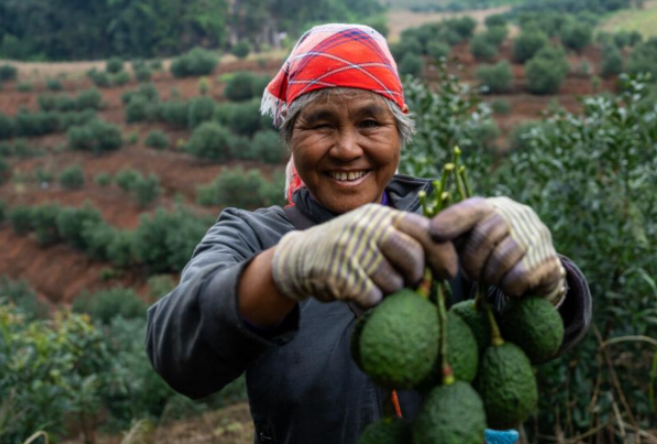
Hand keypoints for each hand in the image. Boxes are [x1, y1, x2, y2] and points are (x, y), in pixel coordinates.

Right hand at [272, 204, 457, 306]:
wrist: (301, 256)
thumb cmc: (349, 247)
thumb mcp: (373, 230)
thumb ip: (404, 239)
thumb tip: (445, 264)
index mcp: (381, 215)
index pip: (425, 229)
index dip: (443, 253)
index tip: (448, 271)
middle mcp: (368, 229)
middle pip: (413, 257)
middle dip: (415, 275)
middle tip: (407, 280)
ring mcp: (353, 252)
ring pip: (394, 282)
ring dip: (389, 289)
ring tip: (372, 281)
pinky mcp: (343, 277)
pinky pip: (374, 298)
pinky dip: (370, 301)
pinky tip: (357, 289)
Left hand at [429, 197, 565, 303]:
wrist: (536, 274)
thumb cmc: (492, 255)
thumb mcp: (471, 241)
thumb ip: (452, 237)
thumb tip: (427, 236)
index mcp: (493, 207)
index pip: (472, 208)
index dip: (452, 220)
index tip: (434, 233)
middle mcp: (517, 215)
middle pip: (485, 235)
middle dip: (472, 260)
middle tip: (471, 274)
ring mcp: (536, 234)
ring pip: (502, 258)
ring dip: (490, 276)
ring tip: (492, 278)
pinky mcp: (549, 259)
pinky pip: (519, 277)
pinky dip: (509, 286)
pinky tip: (510, 285)